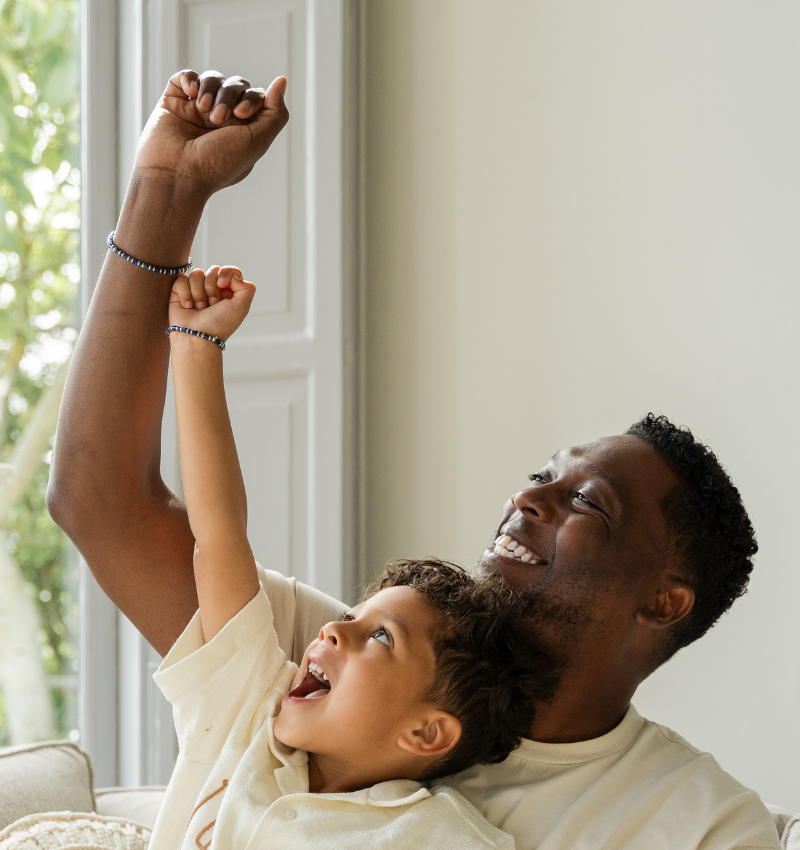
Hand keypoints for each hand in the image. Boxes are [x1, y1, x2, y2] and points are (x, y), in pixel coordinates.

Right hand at [134, 69, 288, 200]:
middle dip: (229, 95)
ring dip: (211, 89)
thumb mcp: (257, 141)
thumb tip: (282, 80)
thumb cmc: (218, 164)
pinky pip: (185, 77)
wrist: (177, 174)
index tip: (241, 115)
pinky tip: (190, 93)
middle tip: (217, 119)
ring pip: (212, 78)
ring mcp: (197, 110)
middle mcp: (222, 119)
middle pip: (236, 85)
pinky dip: (189, 79)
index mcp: (243, 130)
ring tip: (203, 110)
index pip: (256, 97)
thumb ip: (275, 113)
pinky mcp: (174, 103)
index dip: (252, 98)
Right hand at [169, 265, 255, 341]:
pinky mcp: (179, 291)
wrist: (197, 337)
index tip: (221, 285)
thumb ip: (247, 288)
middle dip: (211, 288)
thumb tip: (232, 275)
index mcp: (229, 292)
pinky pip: (182, 279)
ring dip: (198, 293)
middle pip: (213, 270)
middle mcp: (213, 289)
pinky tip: (187, 306)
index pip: (230, 270)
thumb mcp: (241, 307)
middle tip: (211, 304)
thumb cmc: (219, 324)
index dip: (226, 273)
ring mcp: (196, 289)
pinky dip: (185, 293)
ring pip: (197, 273)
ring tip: (199, 308)